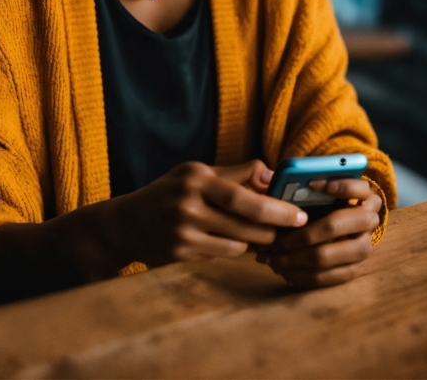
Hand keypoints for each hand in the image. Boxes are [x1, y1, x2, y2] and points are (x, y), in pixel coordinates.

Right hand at [114, 159, 308, 267]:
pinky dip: (232, 248)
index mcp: (196, 178)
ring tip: (254, 232)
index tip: (299, 214)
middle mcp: (188, 203)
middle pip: (246, 222)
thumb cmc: (169, 193)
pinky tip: (228, 240)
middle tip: (289, 229)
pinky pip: (223, 254)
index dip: (276, 207)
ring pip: (239, 243)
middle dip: (274, 228)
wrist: (127, 223)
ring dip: (253, 240)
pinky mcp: (180, 254)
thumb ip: (234, 173)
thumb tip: (271, 175)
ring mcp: (183, 231)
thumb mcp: (196, 173)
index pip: (244, 195)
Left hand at [256, 178, 381, 287]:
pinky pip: (328, 277)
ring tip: (271, 258)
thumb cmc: (323, 201)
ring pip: (327, 256)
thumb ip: (305, 184)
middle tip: (274, 240)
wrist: (339, 226)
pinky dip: (302, 276)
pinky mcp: (355, 268)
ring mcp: (364, 247)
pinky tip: (283, 271)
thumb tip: (274, 181)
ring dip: (294, 259)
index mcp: (365, 196)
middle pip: (334, 225)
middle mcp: (369, 221)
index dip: (338, 186)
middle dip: (299, 234)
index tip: (312, 183)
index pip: (359, 188)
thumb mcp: (320, 188)